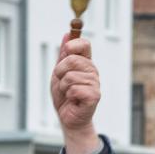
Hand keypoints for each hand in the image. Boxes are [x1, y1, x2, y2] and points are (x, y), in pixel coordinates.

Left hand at [52, 35, 101, 153]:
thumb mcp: (59, 72)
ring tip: (68, 93)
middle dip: (60, 71)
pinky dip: (68, 95)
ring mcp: (95, 84)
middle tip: (62, 82)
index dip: (73, 45)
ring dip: (63, 87)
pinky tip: (73, 100)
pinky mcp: (94, 96)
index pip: (84, 44)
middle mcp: (92, 71)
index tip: (66, 52)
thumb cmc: (64, 96)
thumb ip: (63, 55)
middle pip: (73, 59)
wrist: (67, 118)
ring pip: (70, 76)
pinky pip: (74, 89)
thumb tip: (67, 34)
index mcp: (85, 63)